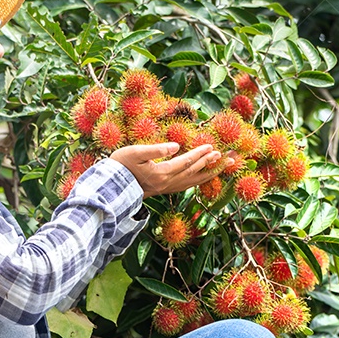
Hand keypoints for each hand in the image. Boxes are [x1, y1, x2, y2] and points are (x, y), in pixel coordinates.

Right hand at [110, 143, 231, 197]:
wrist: (110, 187)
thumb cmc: (120, 166)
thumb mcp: (135, 152)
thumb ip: (156, 149)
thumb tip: (177, 146)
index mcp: (161, 173)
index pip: (186, 162)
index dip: (200, 154)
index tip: (213, 147)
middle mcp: (167, 183)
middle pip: (194, 173)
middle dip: (211, 164)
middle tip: (228, 157)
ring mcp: (165, 188)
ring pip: (193, 182)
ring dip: (208, 173)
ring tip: (221, 167)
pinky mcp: (163, 190)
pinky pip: (186, 186)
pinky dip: (197, 181)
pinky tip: (201, 177)